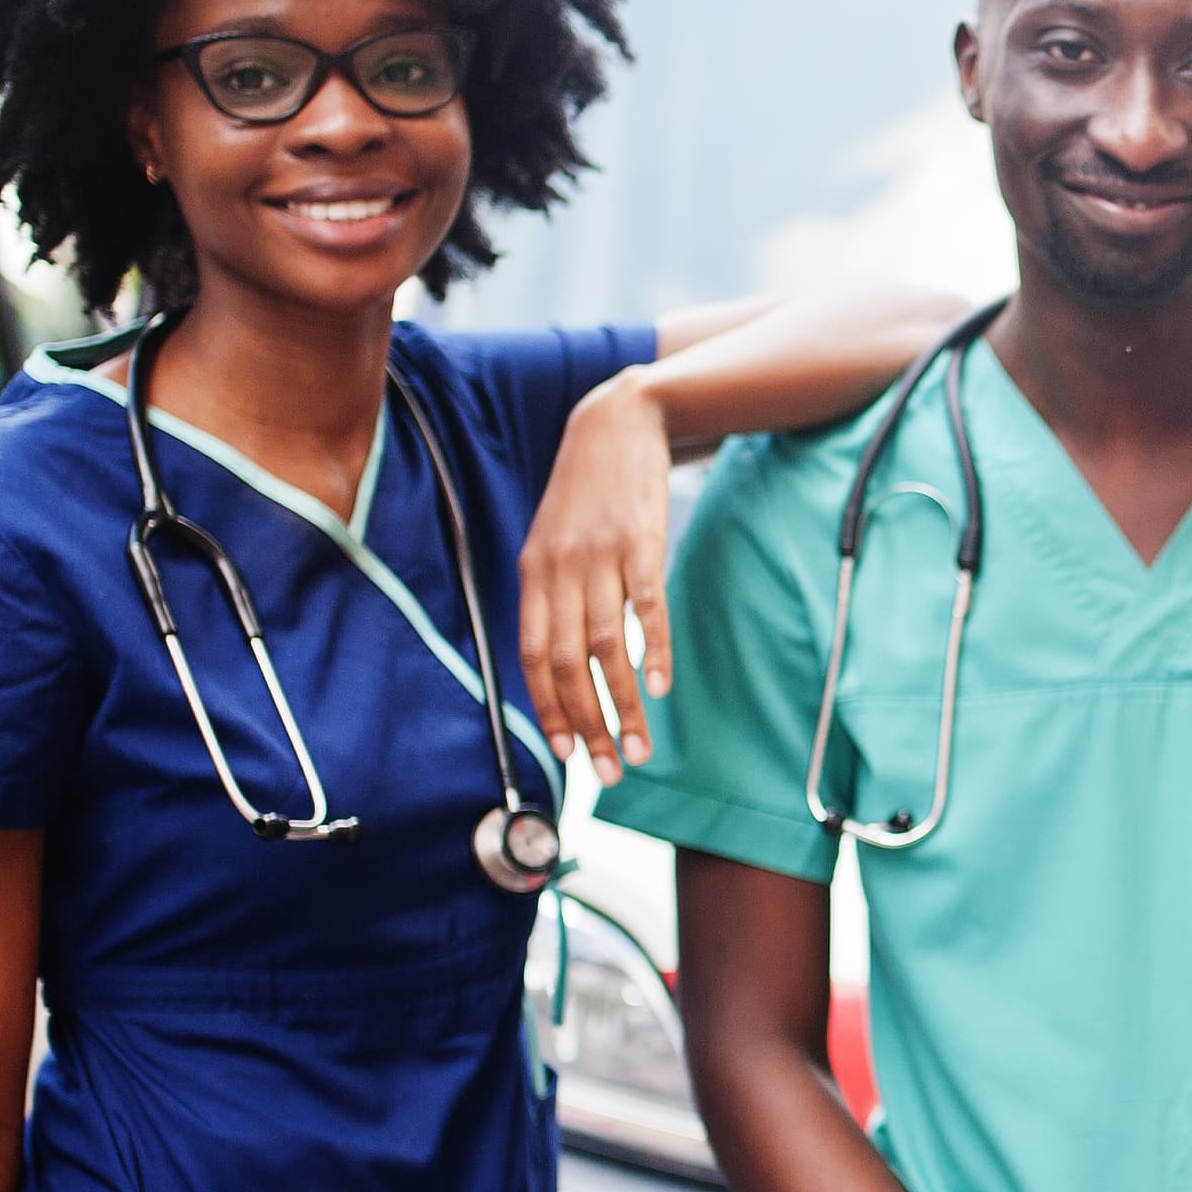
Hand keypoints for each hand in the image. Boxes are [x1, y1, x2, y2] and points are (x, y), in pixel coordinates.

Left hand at [519, 367, 673, 783]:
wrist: (616, 420)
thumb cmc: (587, 493)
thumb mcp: (554, 539)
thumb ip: (555, 595)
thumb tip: (563, 663)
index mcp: (534, 573)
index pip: (532, 657)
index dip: (548, 710)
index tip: (569, 754)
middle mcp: (560, 569)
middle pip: (566, 663)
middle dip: (588, 725)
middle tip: (611, 771)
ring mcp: (601, 555)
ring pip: (605, 646)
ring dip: (622, 706)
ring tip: (643, 748)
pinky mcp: (641, 542)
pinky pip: (645, 606)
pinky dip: (652, 650)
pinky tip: (659, 687)